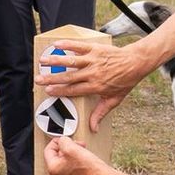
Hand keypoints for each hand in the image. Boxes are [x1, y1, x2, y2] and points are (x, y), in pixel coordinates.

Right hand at [35, 39, 150, 125]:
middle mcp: (93, 73)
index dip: (60, 90)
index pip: (74, 89)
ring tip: (42, 60)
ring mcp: (93, 60)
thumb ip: (101, 113)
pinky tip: (57, 45)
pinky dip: (68, 45)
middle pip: (68, 76)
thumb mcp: (114, 100)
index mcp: (95, 87)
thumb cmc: (124, 82)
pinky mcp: (95, 49)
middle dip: (52, 78)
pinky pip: (80, 47)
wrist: (136, 63)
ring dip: (55, 61)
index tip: (47, 91)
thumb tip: (93, 128)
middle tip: (38, 79)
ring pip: (71, 61)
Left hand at [42, 135, 108, 174]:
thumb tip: (62, 140)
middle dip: (66, 146)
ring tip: (80, 148)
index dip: (56, 141)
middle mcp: (57, 174)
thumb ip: (63, 140)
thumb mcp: (71, 147)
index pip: (48, 150)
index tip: (64, 139)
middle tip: (74, 143)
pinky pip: (70, 162)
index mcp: (53, 168)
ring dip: (72, 150)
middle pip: (56, 153)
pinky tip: (82, 154)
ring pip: (64, 157)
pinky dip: (75, 156)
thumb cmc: (88, 167)